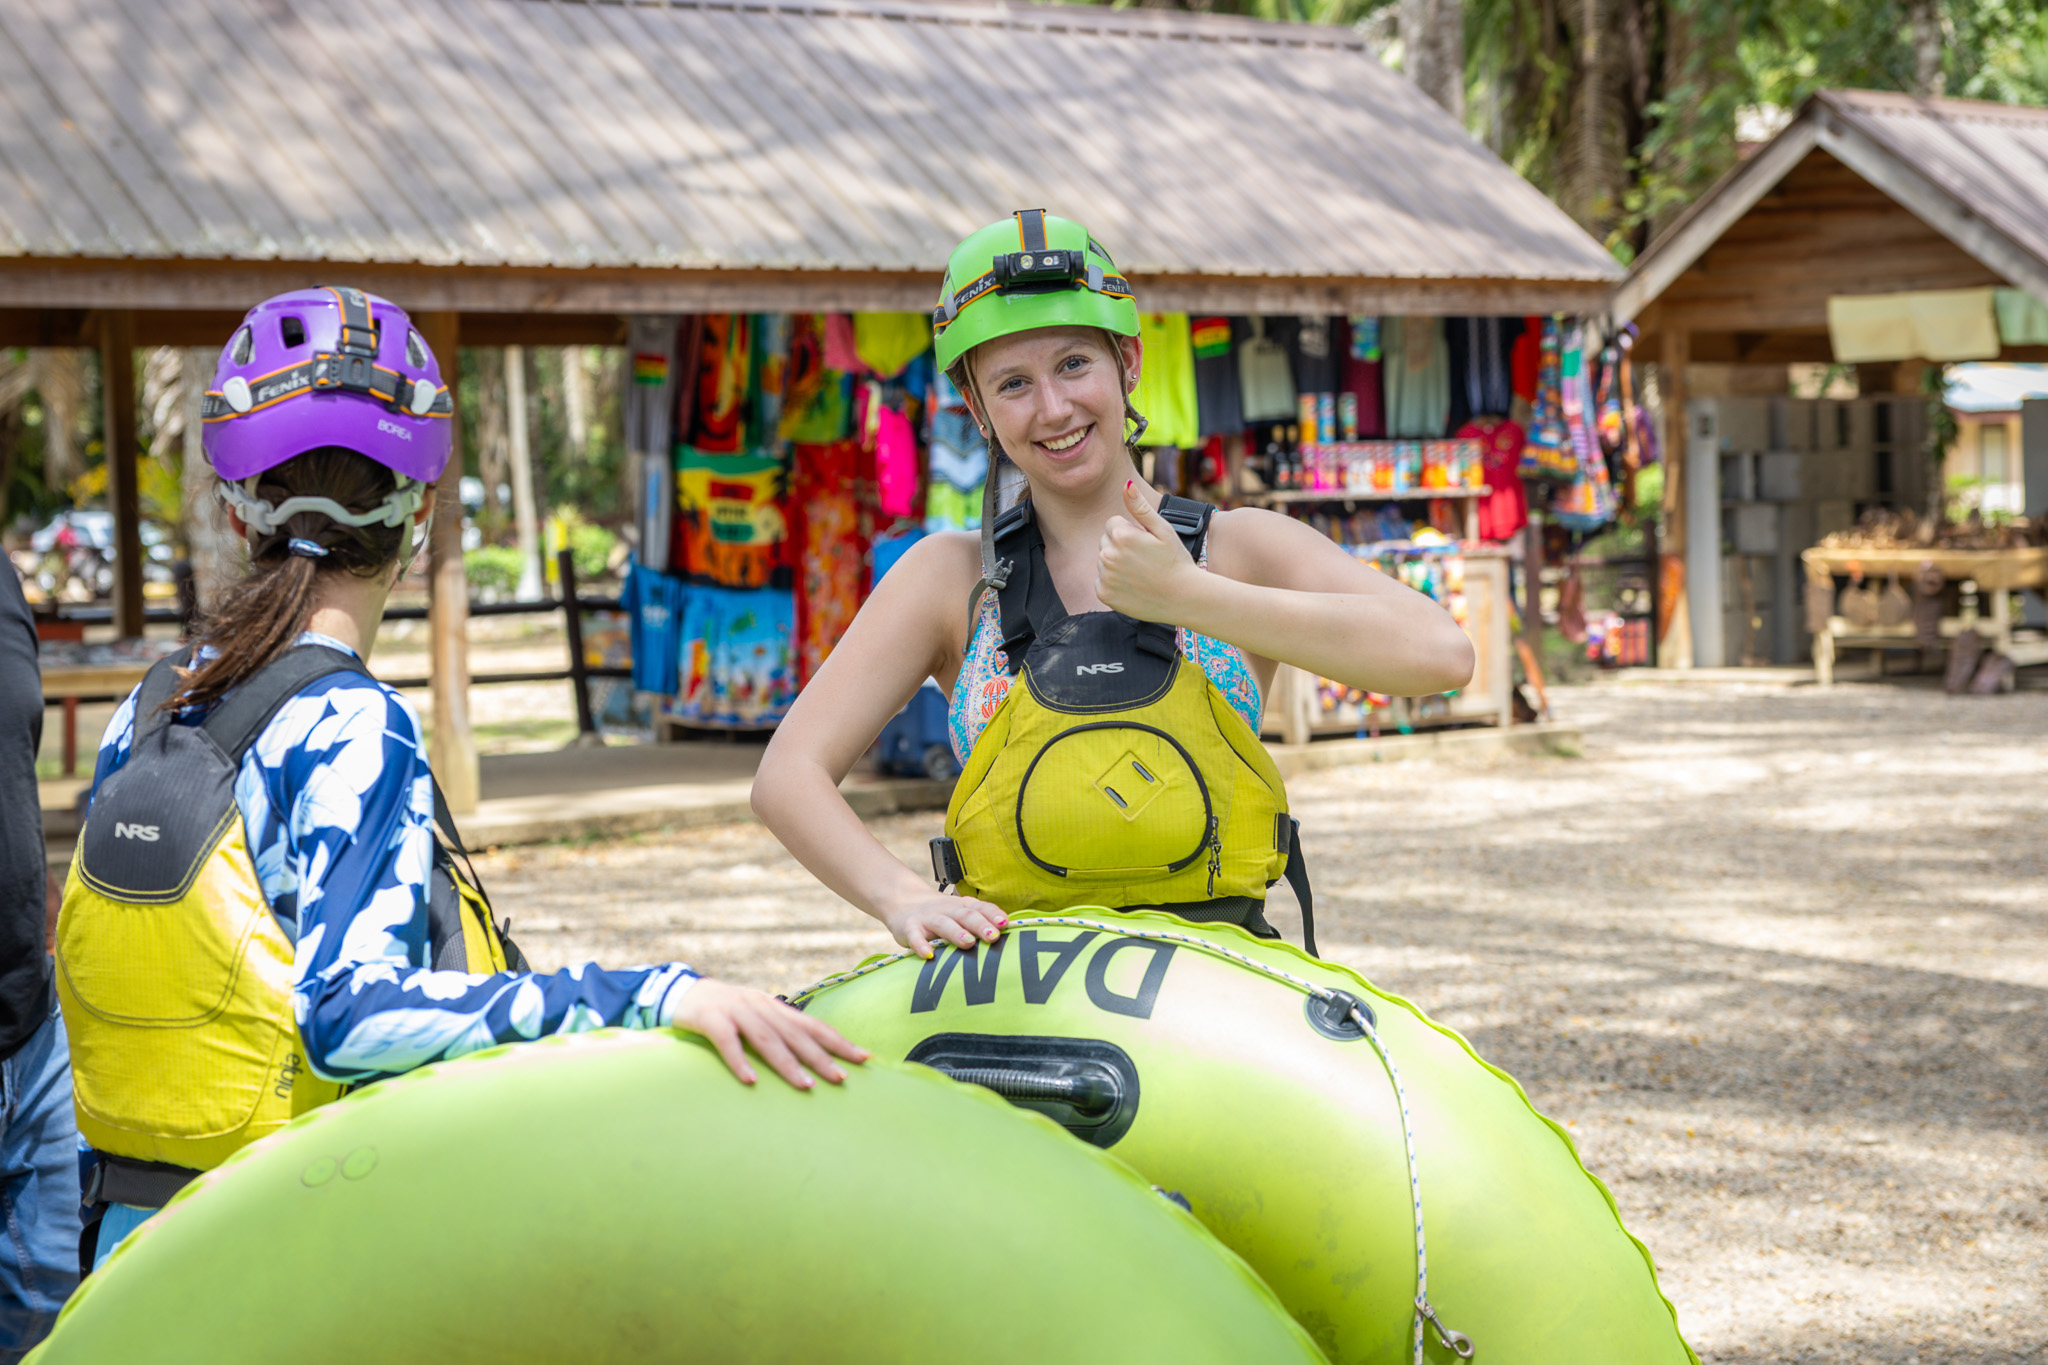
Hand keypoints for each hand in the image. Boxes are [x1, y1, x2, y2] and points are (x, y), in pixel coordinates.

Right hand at [668, 978, 869, 1088]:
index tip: (863, 1058)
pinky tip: (750, 1080)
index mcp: (774, 1007)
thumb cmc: (723, 1012)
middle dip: (821, 1056)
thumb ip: (778, 1030)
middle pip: (795, 1034)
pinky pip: (727, 1041)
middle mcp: (760, 1006)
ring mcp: (735, 1011)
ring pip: (766, 1039)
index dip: (838, 1041)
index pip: (812, 1025)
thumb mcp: (755, 1016)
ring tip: (805, 1085)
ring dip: (787, 1063)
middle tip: (842, 1077)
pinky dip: (740, 1060)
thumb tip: (810, 1052)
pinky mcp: (710, 1019)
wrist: (679, 992)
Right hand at [879, 890, 1006, 959]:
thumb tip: (1009, 940)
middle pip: (966, 915)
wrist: (903, 900)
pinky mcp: (909, 928)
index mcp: (962, 906)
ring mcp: (928, 918)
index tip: (1005, 924)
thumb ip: (979, 923)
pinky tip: (927, 955)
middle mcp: (947, 910)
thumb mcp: (960, 914)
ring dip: (956, 932)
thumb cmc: (941, 915)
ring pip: (943, 924)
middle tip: (993, 937)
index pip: (980, 908)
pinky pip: (915, 937)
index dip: (993, 914)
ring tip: (968, 942)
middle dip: (980, 925)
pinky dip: (920, 945)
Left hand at [1096, 480, 1198, 621]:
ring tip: (1140, 573)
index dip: (1131, 531)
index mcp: (1121, 536)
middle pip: (1105, 541)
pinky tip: (1133, 586)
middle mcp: (1107, 555)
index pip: (1112, 523)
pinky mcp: (1103, 594)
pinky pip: (1102, 581)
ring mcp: (1104, 576)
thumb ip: (1140, 507)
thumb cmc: (1176, 561)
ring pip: (1103, 561)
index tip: (1146, 544)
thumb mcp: (1163, 529)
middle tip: (1144, 559)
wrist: (1184, 598)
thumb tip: (1126, 483)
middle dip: (1121, 546)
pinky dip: (1114, 583)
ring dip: (1117, 564)